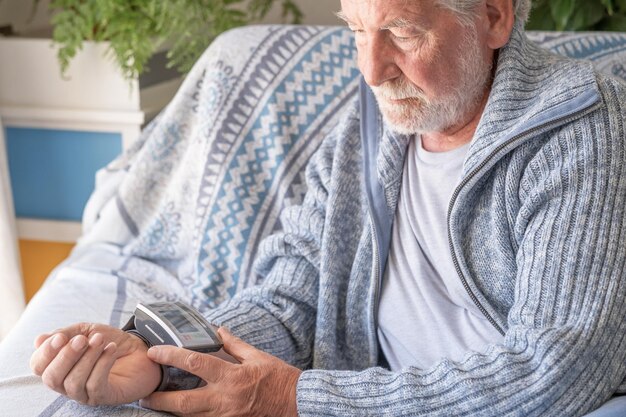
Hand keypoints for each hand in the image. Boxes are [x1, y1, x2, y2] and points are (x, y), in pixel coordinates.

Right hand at [30, 322, 161, 404]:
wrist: (140, 348)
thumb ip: (65, 334)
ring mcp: (84, 393)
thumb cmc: (109, 341)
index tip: (61, 337)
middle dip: (65, 357)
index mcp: (59, 366)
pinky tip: (111, 349)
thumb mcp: (86, 330)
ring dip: (87, 358)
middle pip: (51, 378)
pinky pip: (95, 385)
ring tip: (100, 340)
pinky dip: (102, 364)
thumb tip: (39, 340)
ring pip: (74, 382)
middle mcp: (67, 383)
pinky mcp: (104, 397)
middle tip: (82, 339)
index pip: (38, 366)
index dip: (46, 352)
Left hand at [140, 328, 301, 416]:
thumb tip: (217, 330)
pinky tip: (180, 412)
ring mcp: (225, 416)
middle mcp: (225, 399)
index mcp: (231, 376)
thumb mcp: (257, 356)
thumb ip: (233, 344)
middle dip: (159, 399)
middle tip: (144, 393)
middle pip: (183, 402)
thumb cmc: (278, 377)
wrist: (296, 403)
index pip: (194, 363)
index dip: (171, 356)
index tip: (155, 352)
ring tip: (155, 404)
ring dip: (170, 411)